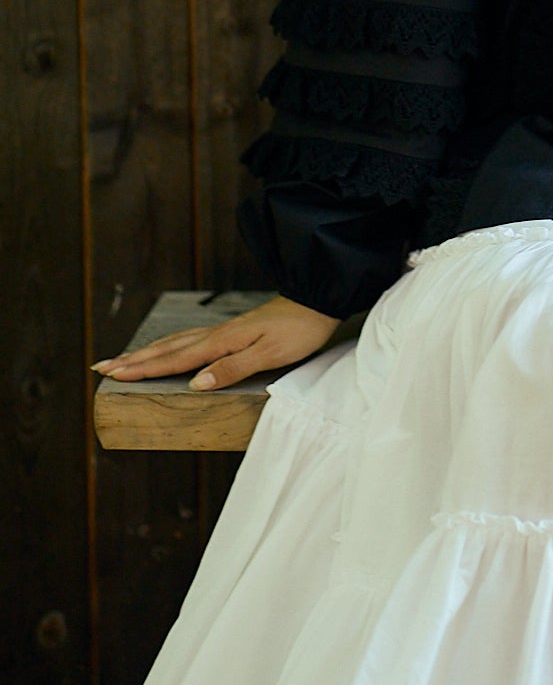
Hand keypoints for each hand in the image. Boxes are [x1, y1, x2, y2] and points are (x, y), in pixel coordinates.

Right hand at [91, 296, 340, 391]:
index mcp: (223, 342)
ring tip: (124, 360)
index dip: (144, 369)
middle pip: (167, 349)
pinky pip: (191, 340)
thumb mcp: (269, 354)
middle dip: (134, 360)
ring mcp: (224, 331)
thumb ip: (232, 369)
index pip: (175, 359)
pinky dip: (170, 346)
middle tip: (102, 368)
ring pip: (176, 342)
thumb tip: (195, 384)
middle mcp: (218, 334)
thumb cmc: (299, 331)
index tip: (112, 375)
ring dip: (148, 352)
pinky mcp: (234, 331)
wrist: (319, 300)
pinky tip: (168, 348)